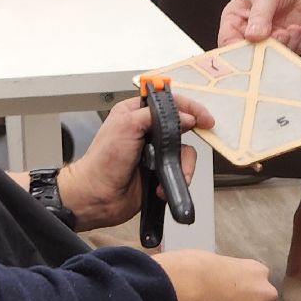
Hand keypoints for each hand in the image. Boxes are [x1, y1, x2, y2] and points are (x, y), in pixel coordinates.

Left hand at [56, 93, 212, 230]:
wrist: (97, 197)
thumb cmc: (102, 162)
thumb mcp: (126, 126)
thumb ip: (155, 116)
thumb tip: (184, 117)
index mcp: (135, 113)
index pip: (168, 102)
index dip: (188, 107)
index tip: (203, 116)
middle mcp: (146, 131)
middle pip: (181, 126)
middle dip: (190, 136)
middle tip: (203, 136)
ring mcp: (154, 152)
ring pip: (184, 152)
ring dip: (182, 165)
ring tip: (172, 175)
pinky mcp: (159, 172)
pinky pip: (179, 172)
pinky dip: (176, 180)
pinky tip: (162, 188)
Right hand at [218, 0, 300, 52]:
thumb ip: (259, 15)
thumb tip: (253, 36)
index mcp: (234, 19)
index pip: (228, 43)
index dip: (239, 51)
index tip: (256, 49)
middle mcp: (247, 32)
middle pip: (252, 55)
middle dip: (270, 48)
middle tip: (283, 34)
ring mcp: (267, 39)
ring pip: (273, 57)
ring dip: (288, 45)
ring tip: (295, 28)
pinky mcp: (284, 43)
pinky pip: (290, 52)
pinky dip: (299, 43)